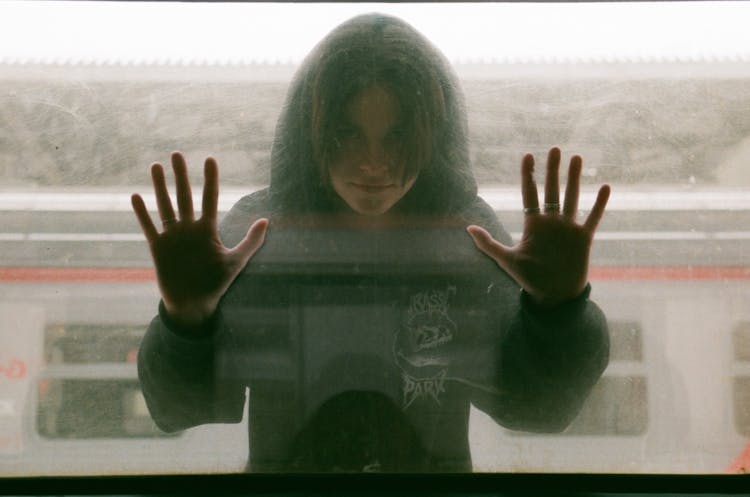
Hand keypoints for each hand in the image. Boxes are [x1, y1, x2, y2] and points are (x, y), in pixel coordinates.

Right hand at [131, 152, 267, 330]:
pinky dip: (142, 213)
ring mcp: (173, 237)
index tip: (210, 159)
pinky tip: (136, 196)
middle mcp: (189, 229)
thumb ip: (251, 241)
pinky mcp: (159, 248)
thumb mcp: (236, 261)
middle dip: (181, 175)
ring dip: (160, 187)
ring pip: (165, 206)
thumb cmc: (216, 283)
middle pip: (184, 196)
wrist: (195, 304)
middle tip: (177, 153)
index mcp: (208, 229)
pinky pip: (149, 227)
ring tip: (156, 166)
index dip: (211, 179)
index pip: (210, 198)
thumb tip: (267, 220)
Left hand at [467, 148, 609, 307]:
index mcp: (533, 224)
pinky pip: (592, 217)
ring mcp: (568, 228)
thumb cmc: (529, 278)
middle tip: (555, 149)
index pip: (529, 193)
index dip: (528, 175)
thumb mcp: (506, 259)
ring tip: (577, 158)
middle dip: (552, 170)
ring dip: (574, 179)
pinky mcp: (583, 238)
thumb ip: (488, 243)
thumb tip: (468, 227)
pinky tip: (606, 187)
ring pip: (572, 197)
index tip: (528, 155)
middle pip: (552, 190)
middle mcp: (551, 222)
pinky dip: (599, 204)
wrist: (552, 296)